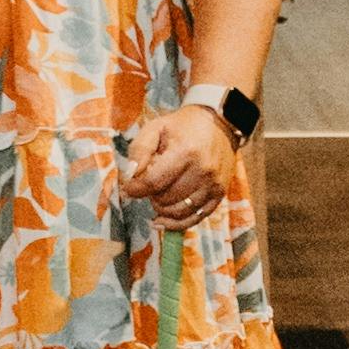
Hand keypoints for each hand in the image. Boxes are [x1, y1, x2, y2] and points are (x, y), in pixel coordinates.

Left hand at [119, 99, 239, 225]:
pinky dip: (176, 224)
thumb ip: (139, 150)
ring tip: (158, 195)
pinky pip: (195, 218)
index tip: (128, 188)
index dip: (135, 189)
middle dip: (151, 195)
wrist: (219, 125)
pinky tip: (161, 220)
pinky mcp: (219, 194)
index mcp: (186, 152)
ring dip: (162, 208)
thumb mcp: (156, 128)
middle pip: (166, 198)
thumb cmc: (183, 126)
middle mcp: (203, 171)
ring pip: (178, 212)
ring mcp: (213, 185)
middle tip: (149, 183)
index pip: (154, 182)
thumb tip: (130, 177)